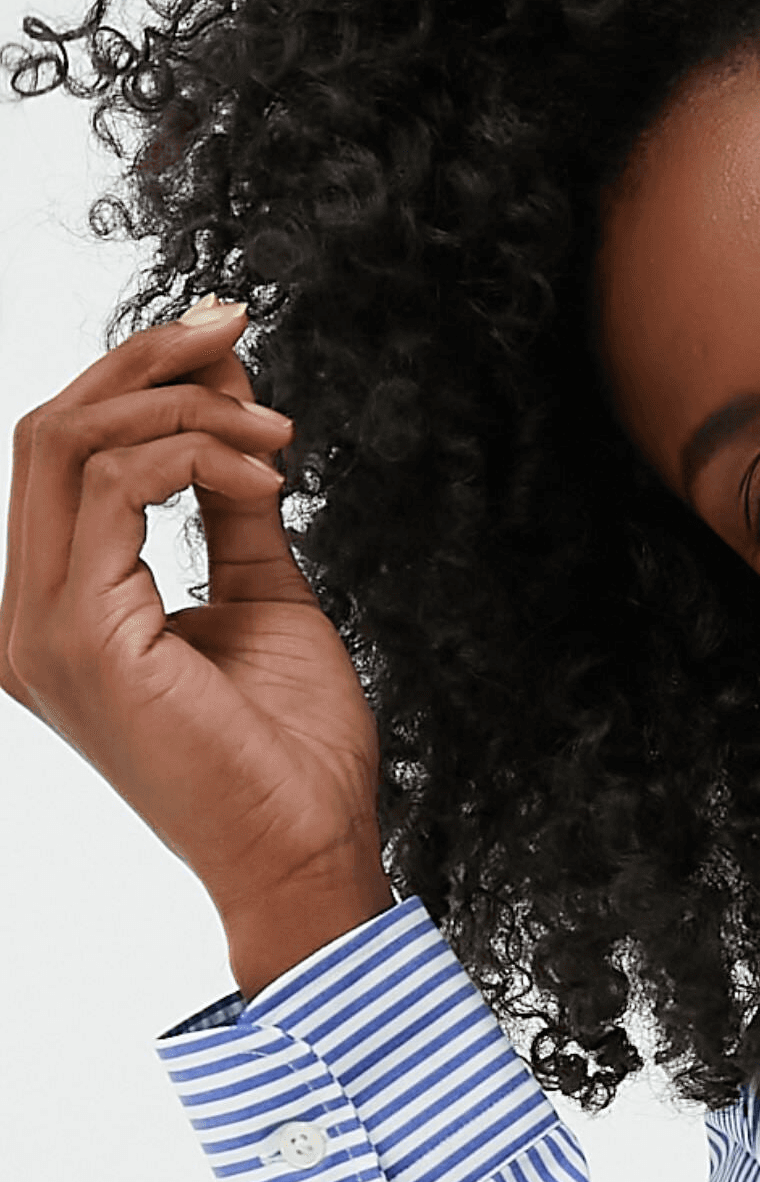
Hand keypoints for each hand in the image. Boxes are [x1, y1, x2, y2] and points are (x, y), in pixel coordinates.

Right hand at [3, 304, 391, 993]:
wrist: (309, 856)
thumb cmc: (293, 755)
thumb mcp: (262, 596)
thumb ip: (230, 501)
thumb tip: (226, 399)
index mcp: (59, 611)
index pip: (62, 454)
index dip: (137, 377)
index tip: (224, 334)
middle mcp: (28, 619)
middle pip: (50, 429)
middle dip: (147, 361)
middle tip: (236, 325)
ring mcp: (42, 630)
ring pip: (73, 442)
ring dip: (186, 409)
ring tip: (276, 436)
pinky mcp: (82, 637)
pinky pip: (116, 487)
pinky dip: (195, 455)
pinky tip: (265, 476)